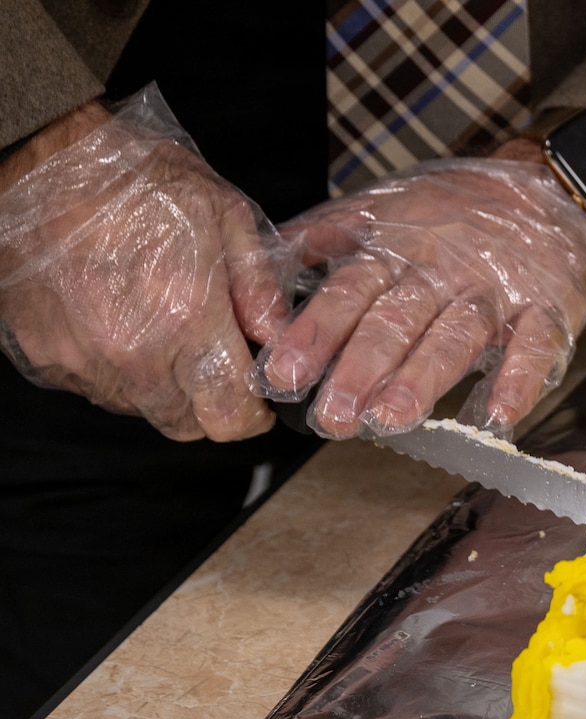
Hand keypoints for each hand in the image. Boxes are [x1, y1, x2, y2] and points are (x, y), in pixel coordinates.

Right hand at [0, 93, 288, 440]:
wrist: (41, 159)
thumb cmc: (133, 176)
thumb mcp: (223, 213)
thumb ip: (258, 286)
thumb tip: (276, 336)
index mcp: (186, 320)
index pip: (230, 417)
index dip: (252, 415)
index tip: (256, 397)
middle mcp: (131, 352)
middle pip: (185, 424)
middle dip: (209, 405)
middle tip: (213, 364)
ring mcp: (80, 359)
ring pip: (137, 408)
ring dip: (159, 386)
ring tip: (159, 329)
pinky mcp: (42, 355)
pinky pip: (91, 385)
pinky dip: (111, 368)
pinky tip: (116, 320)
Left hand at [260, 157, 585, 438]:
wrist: (552, 180)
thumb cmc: (463, 205)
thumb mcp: (386, 205)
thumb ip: (326, 235)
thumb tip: (260, 261)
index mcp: (398, 248)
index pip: (349, 292)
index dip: (316, 334)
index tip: (284, 375)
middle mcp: (443, 270)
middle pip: (397, 320)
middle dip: (361, 368)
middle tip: (334, 415)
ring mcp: (497, 289)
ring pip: (457, 334)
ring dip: (425, 377)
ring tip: (393, 417)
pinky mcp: (550, 306)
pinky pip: (536, 344)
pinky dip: (519, 379)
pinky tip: (498, 414)